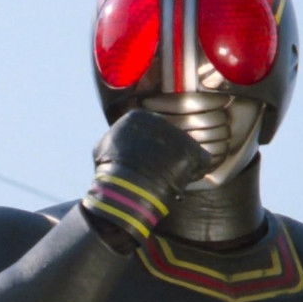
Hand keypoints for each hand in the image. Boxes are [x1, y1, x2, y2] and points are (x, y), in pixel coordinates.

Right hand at [82, 110, 211, 241]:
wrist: (128, 185)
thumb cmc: (111, 171)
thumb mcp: (102, 148)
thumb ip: (114, 139)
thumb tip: (113, 139)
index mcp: (138, 117)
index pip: (149, 131)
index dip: (149, 151)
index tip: (144, 165)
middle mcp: (161, 120)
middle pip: (168, 140)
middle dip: (166, 156)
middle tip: (158, 175)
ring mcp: (178, 134)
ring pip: (183, 150)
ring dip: (179, 165)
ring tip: (167, 181)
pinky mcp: (193, 150)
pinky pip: (200, 161)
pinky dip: (194, 173)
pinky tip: (180, 183)